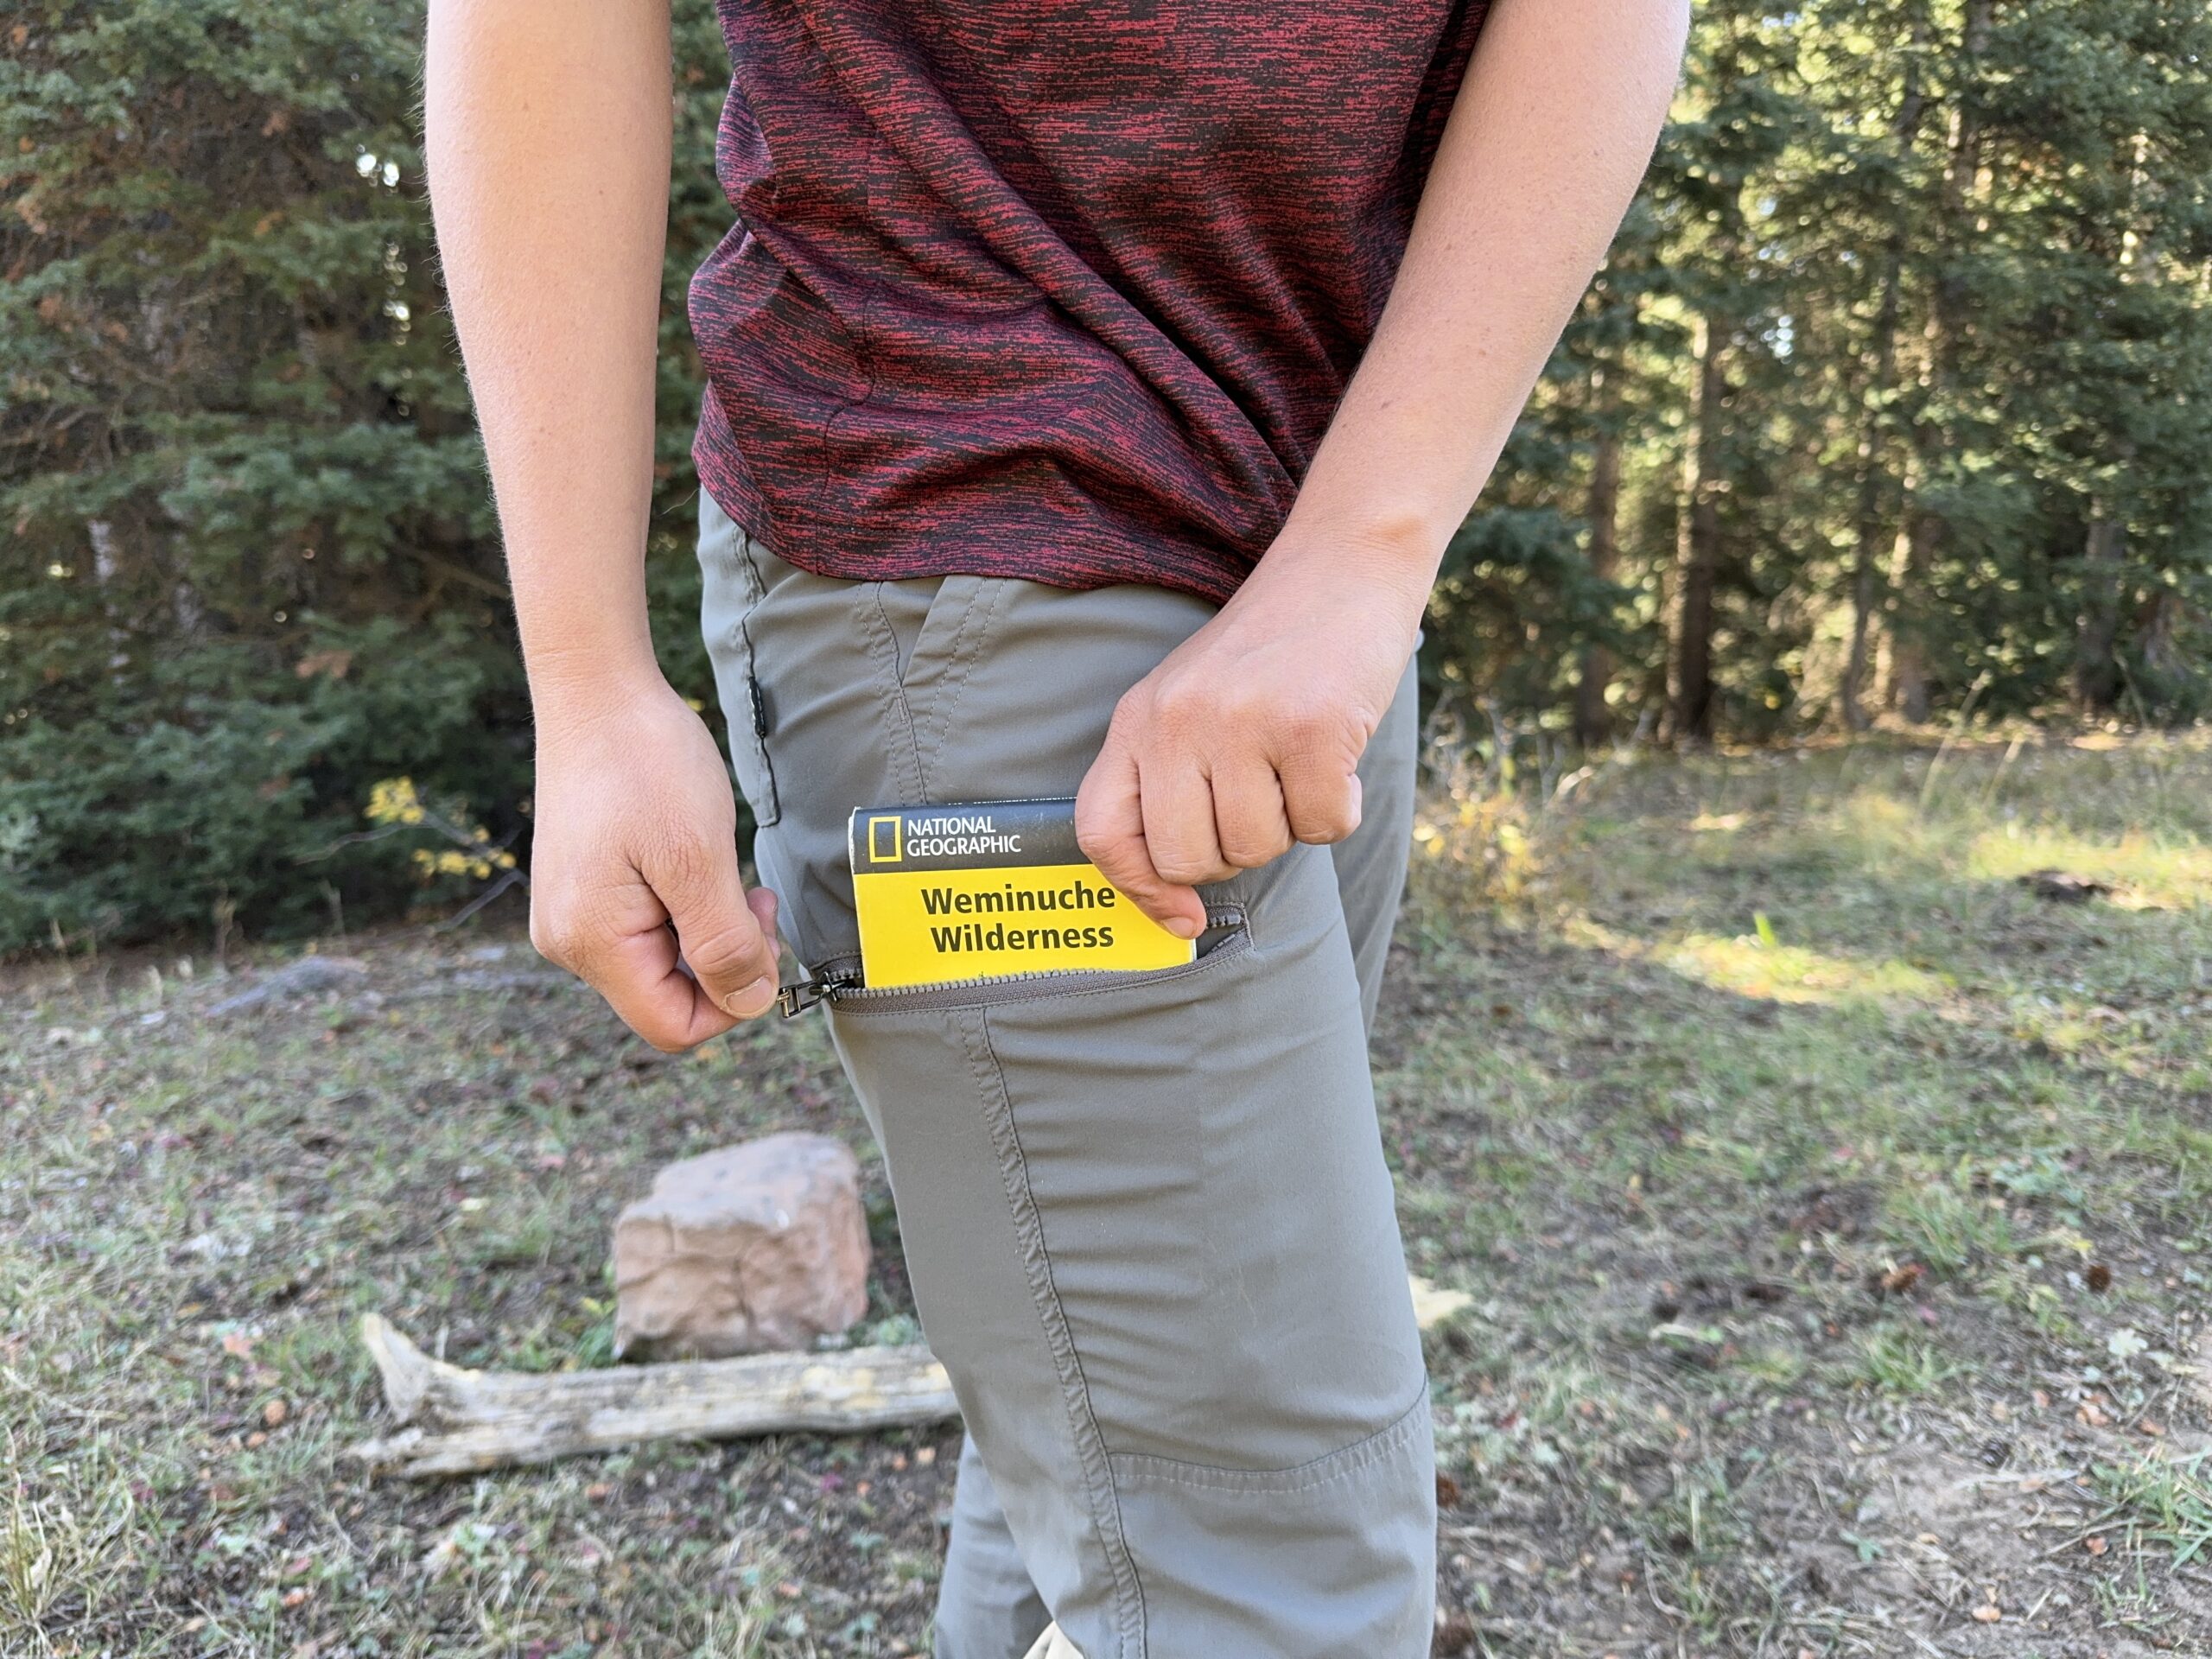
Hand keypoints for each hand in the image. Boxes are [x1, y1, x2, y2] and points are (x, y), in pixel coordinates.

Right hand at [526, 674, 781, 1049]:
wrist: (597, 692)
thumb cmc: (646, 762)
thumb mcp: (699, 857)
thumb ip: (725, 942)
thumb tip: (749, 1003)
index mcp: (592, 942)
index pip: (674, 1027)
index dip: (735, 1001)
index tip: (763, 935)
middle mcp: (569, 941)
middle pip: (669, 997)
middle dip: (725, 959)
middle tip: (755, 897)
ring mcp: (571, 916)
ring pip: (662, 964)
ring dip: (709, 931)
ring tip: (727, 872)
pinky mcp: (583, 890)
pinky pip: (646, 930)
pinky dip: (686, 909)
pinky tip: (697, 864)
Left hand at [1075, 543, 1423, 936]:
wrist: (1341, 568)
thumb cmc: (1269, 654)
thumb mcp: (1191, 703)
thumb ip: (1170, 784)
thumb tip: (1178, 909)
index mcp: (1137, 718)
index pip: (1103, 830)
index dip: (1138, 889)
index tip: (1183, 916)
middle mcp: (1177, 720)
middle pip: (1187, 858)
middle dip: (1234, 850)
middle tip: (1263, 796)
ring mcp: (1240, 722)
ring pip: (1258, 848)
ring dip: (1292, 823)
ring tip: (1299, 761)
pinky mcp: (1309, 726)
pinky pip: (1323, 826)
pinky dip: (1342, 806)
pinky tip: (1337, 755)